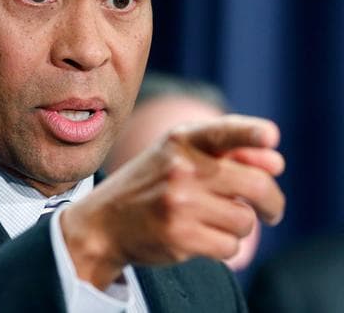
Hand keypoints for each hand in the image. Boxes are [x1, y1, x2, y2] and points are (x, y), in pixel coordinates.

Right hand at [60, 115, 284, 288]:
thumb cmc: (151, 186)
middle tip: (271, 211)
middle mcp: (181, 168)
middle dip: (272, 202)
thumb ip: (227, 152)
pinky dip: (223, 247)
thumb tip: (276, 163)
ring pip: (246, 221)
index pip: (223, 132)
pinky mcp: (179, 236)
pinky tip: (200, 238)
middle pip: (256, 185)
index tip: (271, 137)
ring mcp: (179, 203)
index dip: (251, 133)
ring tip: (211, 221)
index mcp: (181, 140)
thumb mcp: (177, 156)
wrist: (104, 222)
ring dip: (238, 227)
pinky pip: (230, 247)